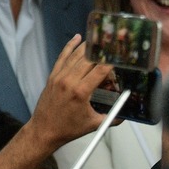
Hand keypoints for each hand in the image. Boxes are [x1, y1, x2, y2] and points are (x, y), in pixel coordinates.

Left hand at [26, 35, 113, 150]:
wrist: (44, 130)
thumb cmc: (67, 128)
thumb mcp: (94, 124)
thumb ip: (112, 118)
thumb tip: (125, 114)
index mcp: (81, 92)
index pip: (100, 70)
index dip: (112, 61)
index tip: (120, 56)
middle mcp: (69, 81)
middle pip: (89, 59)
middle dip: (103, 51)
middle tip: (113, 45)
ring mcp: (59, 77)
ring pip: (76, 55)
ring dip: (89, 46)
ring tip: (99, 38)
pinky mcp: (53, 76)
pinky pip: (62, 57)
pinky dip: (70, 47)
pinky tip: (76, 38)